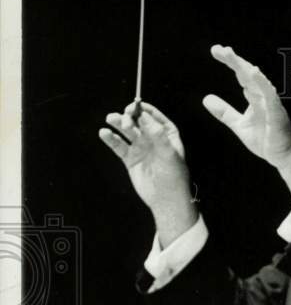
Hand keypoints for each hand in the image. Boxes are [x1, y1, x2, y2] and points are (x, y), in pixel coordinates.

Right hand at [99, 102, 195, 241]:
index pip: (154, 117)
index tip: (135, 105)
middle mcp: (153, 139)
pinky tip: (104, 133)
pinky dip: (111, 139)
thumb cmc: (173, 177)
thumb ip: (157, 134)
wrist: (166, 200)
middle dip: (130, 116)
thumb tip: (143, 116)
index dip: (144, 109)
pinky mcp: (130, 159)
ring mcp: (141, 148)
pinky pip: (119, 145)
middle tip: (125, 118)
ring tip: (110, 118)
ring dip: (118, 123)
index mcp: (167, 135)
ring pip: (127, 131)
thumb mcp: (169, 154)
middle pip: (138, 121)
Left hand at [203, 45, 290, 167]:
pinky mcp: (277, 113)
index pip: (241, 74)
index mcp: (255, 96)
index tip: (216, 50)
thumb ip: (224, 112)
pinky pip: (270, 96)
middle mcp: (263, 96)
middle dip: (233, 60)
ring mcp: (271, 103)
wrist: (284, 158)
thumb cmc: (266, 140)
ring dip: (244, 67)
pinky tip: (253, 73)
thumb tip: (206, 99)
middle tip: (218, 49)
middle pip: (248, 73)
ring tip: (231, 56)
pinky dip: (262, 83)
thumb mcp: (239, 125)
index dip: (230, 62)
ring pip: (257, 80)